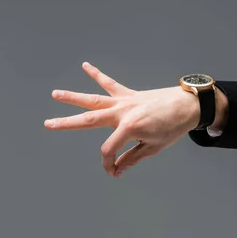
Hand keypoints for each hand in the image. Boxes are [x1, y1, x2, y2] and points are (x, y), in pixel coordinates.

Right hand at [44, 61, 199, 177]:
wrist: (188, 106)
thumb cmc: (172, 128)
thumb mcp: (152, 149)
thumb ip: (131, 159)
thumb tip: (116, 171)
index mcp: (129, 128)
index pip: (108, 150)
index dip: (108, 164)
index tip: (114, 172)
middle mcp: (122, 112)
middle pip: (88, 119)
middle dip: (67, 124)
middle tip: (48, 124)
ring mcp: (123, 101)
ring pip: (93, 98)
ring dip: (73, 96)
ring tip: (55, 94)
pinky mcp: (128, 94)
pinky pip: (110, 84)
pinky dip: (97, 75)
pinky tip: (85, 66)